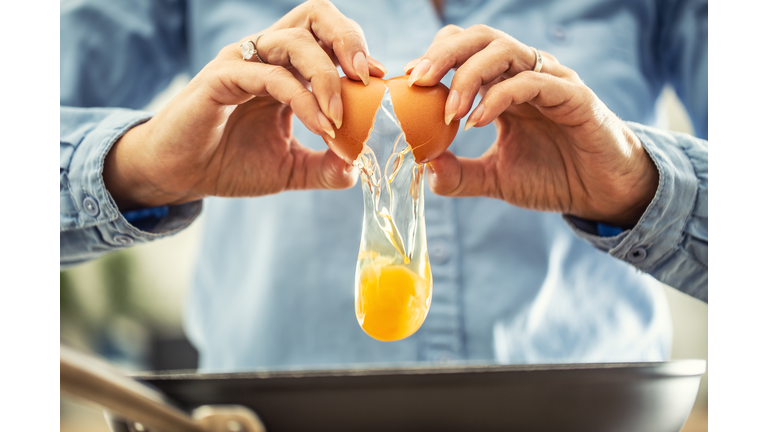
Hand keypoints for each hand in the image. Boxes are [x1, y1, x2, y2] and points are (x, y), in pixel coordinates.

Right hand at [104, 0, 386, 209]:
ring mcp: (243, 62)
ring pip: (294, 40)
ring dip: (327, 77)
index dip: (358, 50)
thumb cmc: (230, 164)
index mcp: (285, 67)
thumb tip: (359, 168)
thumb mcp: (290, 168)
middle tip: (368, 76)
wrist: (180, 176)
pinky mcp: (221, 78)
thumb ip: (325, 167)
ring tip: (339, 118)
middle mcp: (266, 56)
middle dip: (348, 38)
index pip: (328, 36)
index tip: (380, 82)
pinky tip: (320, 127)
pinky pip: (271, 76)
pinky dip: (303, 99)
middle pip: (315, 15)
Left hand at [405, 25, 658, 227]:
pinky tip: (478, 121)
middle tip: (418, 80)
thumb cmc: (553, 178)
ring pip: (504, 50)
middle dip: (444, 53)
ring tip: (450, 111)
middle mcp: (525, 74)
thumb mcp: (495, 178)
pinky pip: (532, 82)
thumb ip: (459, 173)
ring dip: (469, 75)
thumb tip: (422, 167)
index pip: (466, 49)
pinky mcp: (573, 96)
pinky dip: (500, 96)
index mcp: (505, 85)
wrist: (601, 194)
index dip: (435, 58)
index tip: (409, 83)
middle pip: (480, 38)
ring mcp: (550, 81)